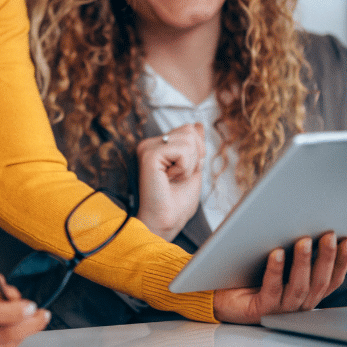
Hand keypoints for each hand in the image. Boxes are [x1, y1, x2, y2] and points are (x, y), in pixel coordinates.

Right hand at [136, 123, 204, 240]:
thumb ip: (195, 146)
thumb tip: (198, 124)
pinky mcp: (149, 155)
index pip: (188, 129)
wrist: (166, 222)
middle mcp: (149, 143)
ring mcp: (147, 147)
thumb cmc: (177, 203)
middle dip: (195, 156)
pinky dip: (184, 168)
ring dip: (189, 164)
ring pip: (188, 139)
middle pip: (189, 130)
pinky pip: (183, 150)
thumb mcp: (193, 168)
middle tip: (179, 176)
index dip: (197, 152)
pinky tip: (170, 179)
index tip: (183, 173)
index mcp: (158, 146)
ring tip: (174, 178)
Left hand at [212, 231, 346, 322]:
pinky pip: (272, 290)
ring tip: (304, 240)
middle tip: (328, 235)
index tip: (346, 240)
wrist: (219, 293)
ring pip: (299, 287)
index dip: (341, 262)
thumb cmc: (249, 272)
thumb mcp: (276, 257)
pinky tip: (276, 253)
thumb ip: (292, 246)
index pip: (331, 280)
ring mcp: (280, 309)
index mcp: (306, 292)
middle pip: (319, 282)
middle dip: (326, 258)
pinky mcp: (261, 310)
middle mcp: (298, 303)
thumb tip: (303, 218)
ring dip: (303, 263)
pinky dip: (275, 271)